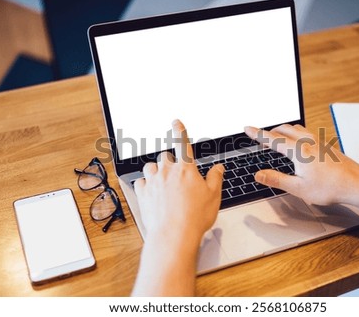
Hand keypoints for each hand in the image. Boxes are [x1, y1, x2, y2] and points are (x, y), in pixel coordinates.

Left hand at [134, 119, 223, 245]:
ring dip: (156, 171)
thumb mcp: (214, 196)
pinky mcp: (142, 194)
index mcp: (186, 169)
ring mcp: (153, 182)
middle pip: (164, 156)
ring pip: (150, 167)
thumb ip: (215, 178)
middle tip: (176, 175)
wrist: (174, 235)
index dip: (179, 130)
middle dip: (169, 162)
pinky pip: (140, 182)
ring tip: (163, 183)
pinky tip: (152, 193)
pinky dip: (145, 185)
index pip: (182, 144)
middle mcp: (167, 172)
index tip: (176, 122)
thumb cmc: (195, 217)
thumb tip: (218, 168)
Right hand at [244, 124, 358, 205]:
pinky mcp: (325, 143)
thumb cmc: (330, 187)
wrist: (356, 184)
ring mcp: (318, 141)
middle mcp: (308, 142)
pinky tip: (297, 141)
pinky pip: (305, 131)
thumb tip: (259, 174)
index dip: (258, 134)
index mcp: (299, 151)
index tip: (247, 128)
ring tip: (276, 137)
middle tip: (259, 137)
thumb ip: (276, 179)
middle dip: (269, 132)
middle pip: (283, 129)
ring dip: (282, 130)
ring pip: (295, 128)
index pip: (273, 139)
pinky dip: (294, 132)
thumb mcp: (298, 188)